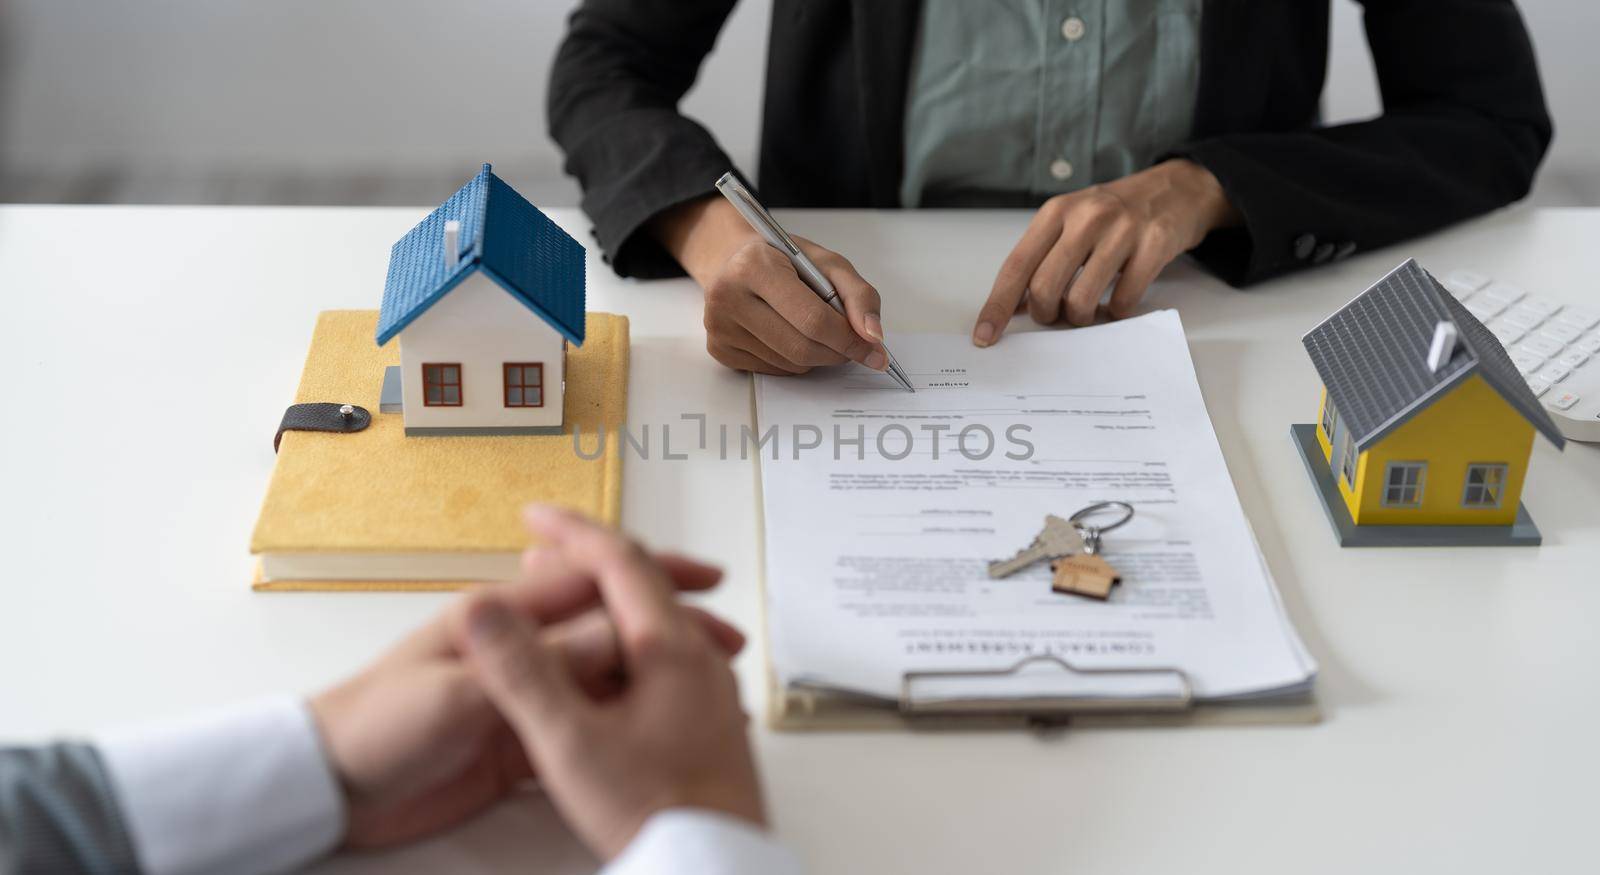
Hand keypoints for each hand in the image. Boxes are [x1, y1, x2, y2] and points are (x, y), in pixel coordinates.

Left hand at [309, 542, 743, 849]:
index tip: (706, 580)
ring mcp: (522, 695)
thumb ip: (539, 666)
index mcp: (501, 618)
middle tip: (729, 644)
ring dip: (660, 681)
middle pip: (613, 628)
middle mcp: (520, 649)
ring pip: (609, 678)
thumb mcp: (462, 694)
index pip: (592, 582)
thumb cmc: (376, 726)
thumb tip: (616, 632)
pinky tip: (663, 740)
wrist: (328, 787)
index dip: (652, 576)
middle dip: (673, 630)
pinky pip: (587, 727)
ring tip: (715, 695)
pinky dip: (629, 728)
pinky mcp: (518, 742)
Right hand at [653, 194, 888, 374]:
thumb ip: (859, 296)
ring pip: (790, 364)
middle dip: (837, 352)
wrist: (734, 260)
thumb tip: (874, 338)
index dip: (849, 339)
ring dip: (817, 356)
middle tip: (851, 344)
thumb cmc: (784, 260)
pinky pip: (774, 371)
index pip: (812, 319)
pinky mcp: (718, 349)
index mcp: (754, 266)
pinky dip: (794, 360)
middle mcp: (727, 297)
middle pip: (802, 347)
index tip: (874, 350)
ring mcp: (719, 327)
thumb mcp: (827, 263)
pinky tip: (788, 334)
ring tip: (814, 330)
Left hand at [972, 159, 1239, 344]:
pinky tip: (1118, 301)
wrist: (1176, 189)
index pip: (1016, 266)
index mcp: (1057, 212)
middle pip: (1044, 287)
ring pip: (1081, 299)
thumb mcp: (1071, 222)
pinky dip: (1116, 313)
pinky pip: (1123, 301)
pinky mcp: (1154, 245)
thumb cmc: (1115, 213)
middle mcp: (1086, 216)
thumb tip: (1013, 307)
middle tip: (1056, 316)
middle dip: (1045, 315)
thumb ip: (1042, 258)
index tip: (985, 335)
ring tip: (1088, 310)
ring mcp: (1122, 230)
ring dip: (1080, 318)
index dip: (998, 306)